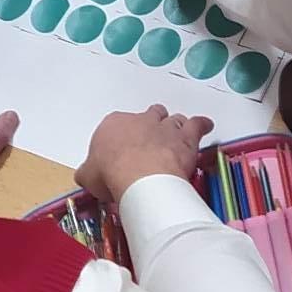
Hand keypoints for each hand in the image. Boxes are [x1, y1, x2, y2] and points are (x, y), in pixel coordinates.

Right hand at [77, 104, 212, 203]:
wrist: (137, 176)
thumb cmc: (109, 173)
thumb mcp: (88, 176)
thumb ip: (88, 171)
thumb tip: (86, 174)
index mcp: (113, 124)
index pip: (118, 125)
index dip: (123, 139)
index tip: (124, 154)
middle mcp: (140, 120)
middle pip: (148, 115)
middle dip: (151, 126)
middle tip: (151, 142)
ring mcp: (164, 127)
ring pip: (172, 120)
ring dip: (174, 127)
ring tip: (176, 136)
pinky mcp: (186, 138)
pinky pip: (197, 124)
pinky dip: (201, 124)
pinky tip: (205, 125)